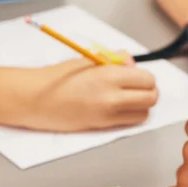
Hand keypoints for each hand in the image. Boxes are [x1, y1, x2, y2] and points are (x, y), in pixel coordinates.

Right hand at [18, 60, 158, 130]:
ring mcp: (108, 114)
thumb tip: (132, 63)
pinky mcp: (102, 126)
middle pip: (151, 98)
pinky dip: (130, 115)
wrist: (37, 99)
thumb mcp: (88, 60)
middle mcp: (112, 97)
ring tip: (127, 97)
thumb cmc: (58, 77)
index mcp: (109, 76)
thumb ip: (114, 60)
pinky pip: (129, 123)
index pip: (147, 80)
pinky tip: (117, 106)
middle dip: (149, 91)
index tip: (136, 74)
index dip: (145, 76)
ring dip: (141, 105)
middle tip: (137, 86)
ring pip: (144, 114)